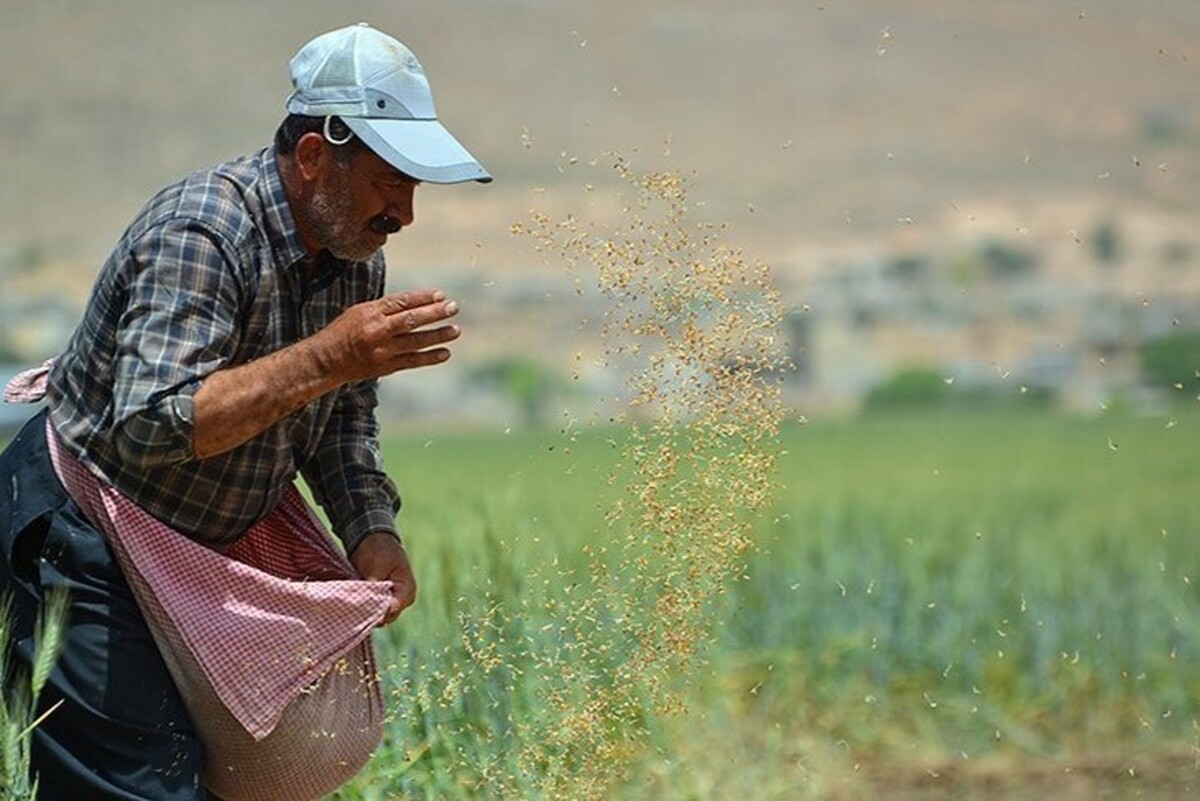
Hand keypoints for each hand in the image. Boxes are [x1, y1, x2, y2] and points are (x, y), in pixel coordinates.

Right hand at [316, 289, 459, 384]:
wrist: (326, 360)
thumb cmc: (344, 331)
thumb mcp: (360, 311)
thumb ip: (386, 308)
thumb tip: (418, 303)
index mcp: (370, 312)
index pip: (402, 301)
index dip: (423, 298)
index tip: (441, 295)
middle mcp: (377, 331)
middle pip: (411, 320)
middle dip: (435, 313)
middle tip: (454, 308)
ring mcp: (382, 350)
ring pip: (416, 341)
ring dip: (438, 336)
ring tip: (455, 330)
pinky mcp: (385, 367)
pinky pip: (412, 361)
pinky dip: (430, 357)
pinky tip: (445, 353)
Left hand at [349, 532, 416, 625]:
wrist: (373, 540)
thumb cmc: (380, 549)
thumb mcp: (378, 565)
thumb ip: (374, 586)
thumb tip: (366, 604)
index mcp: (407, 590)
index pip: (391, 610)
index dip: (375, 611)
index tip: (358, 605)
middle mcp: (401, 600)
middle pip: (384, 618)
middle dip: (368, 612)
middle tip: (351, 605)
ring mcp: (390, 602)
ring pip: (376, 616)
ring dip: (363, 610)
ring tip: (350, 602)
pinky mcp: (379, 601)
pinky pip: (370, 611)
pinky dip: (361, 607)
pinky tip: (351, 602)